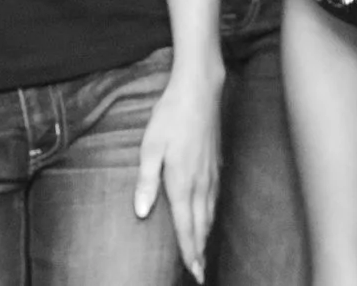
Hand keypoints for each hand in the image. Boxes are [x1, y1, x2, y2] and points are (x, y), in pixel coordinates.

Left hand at [133, 62, 221, 282]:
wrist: (200, 90)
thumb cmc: (171, 116)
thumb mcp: (150, 146)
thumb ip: (146, 181)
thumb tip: (141, 212)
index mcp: (182, 181)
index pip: (186, 226)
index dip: (189, 251)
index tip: (192, 272)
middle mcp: (201, 182)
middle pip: (202, 224)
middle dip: (200, 250)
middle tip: (200, 273)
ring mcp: (211, 173)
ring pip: (211, 213)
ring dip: (207, 235)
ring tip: (204, 253)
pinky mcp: (216, 163)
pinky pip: (216, 198)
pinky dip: (213, 215)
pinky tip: (211, 216)